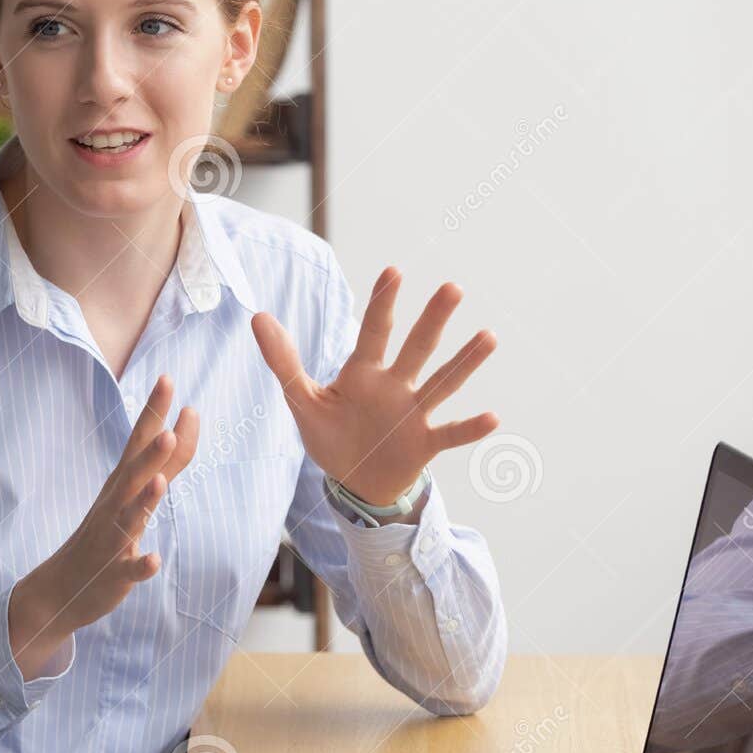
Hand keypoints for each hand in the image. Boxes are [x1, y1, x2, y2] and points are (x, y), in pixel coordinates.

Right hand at [8, 375, 198, 678]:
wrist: (61, 589)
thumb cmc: (104, 535)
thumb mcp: (135, 494)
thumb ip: (167, 462)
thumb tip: (186, 421)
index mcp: (120, 485)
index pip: (138, 441)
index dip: (153, 412)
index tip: (168, 378)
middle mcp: (113, 506)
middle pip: (133, 475)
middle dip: (151, 453)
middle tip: (169, 427)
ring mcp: (110, 540)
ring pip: (128, 518)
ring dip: (144, 500)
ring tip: (160, 482)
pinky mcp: (112, 574)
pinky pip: (128, 570)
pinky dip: (140, 566)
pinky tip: (152, 560)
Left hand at [252, 266, 498, 506]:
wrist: (353, 481)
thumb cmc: (332, 435)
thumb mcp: (302, 399)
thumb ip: (284, 361)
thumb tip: (258, 316)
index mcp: (363, 373)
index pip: (373, 332)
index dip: (382, 303)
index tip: (394, 271)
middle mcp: (394, 386)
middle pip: (416, 348)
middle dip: (432, 319)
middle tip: (452, 288)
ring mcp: (413, 414)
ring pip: (442, 383)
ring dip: (464, 362)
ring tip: (488, 336)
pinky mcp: (424, 444)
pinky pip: (450, 434)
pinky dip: (470, 428)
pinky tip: (493, 417)